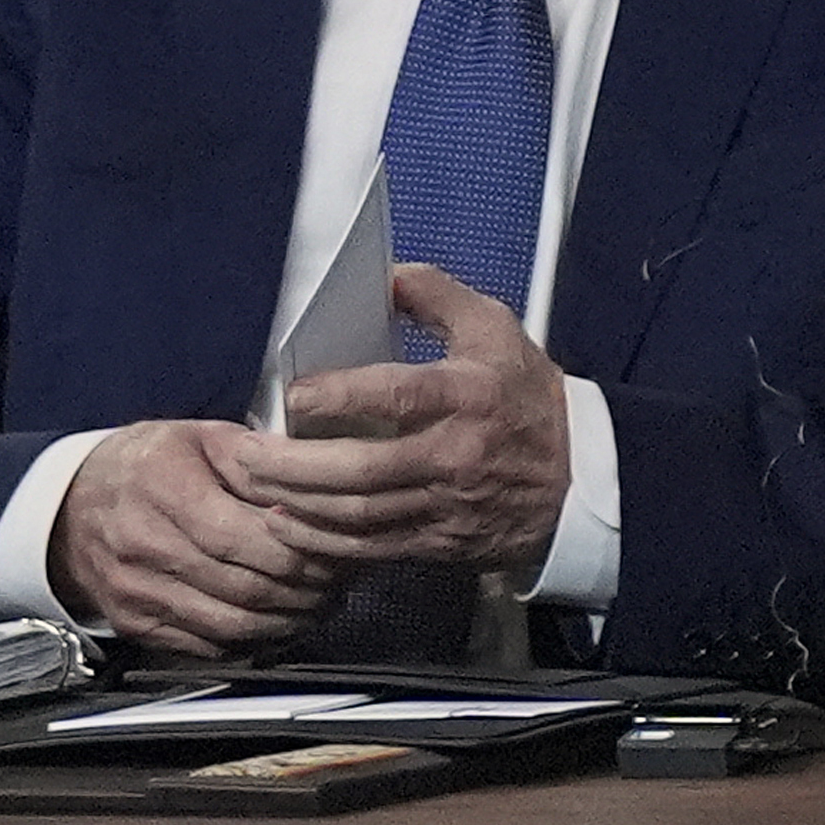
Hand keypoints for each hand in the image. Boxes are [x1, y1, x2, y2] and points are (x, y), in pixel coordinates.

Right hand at [49, 420, 340, 656]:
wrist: (70, 510)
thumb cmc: (144, 466)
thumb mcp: (196, 437)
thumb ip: (255, 459)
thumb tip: (312, 485)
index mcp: (163, 486)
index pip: (245, 535)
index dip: (300, 548)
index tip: (337, 546)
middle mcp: (145, 544)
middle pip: (245, 584)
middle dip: (306, 588)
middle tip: (342, 579)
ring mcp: (139, 592)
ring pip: (233, 624)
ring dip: (289, 619)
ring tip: (321, 602)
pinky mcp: (138, 625)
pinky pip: (210, 646)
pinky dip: (256, 639)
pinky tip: (281, 620)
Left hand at [228, 263, 572, 572]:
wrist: (580, 480)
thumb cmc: (530, 400)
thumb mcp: (495, 329)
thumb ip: (436, 295)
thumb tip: (384, 276)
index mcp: (468, 394)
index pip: (398, 395)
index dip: (341, 396)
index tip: (295, 394)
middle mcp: (454, 454)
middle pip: (363, 469)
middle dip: (295, 467)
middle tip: (244, 455)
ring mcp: (445, 505)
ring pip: (360, 515)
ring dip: (298, 506)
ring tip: (252, 488)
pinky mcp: (438, 541)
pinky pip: (372, 549)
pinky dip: (324, 543)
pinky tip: (288, 527)